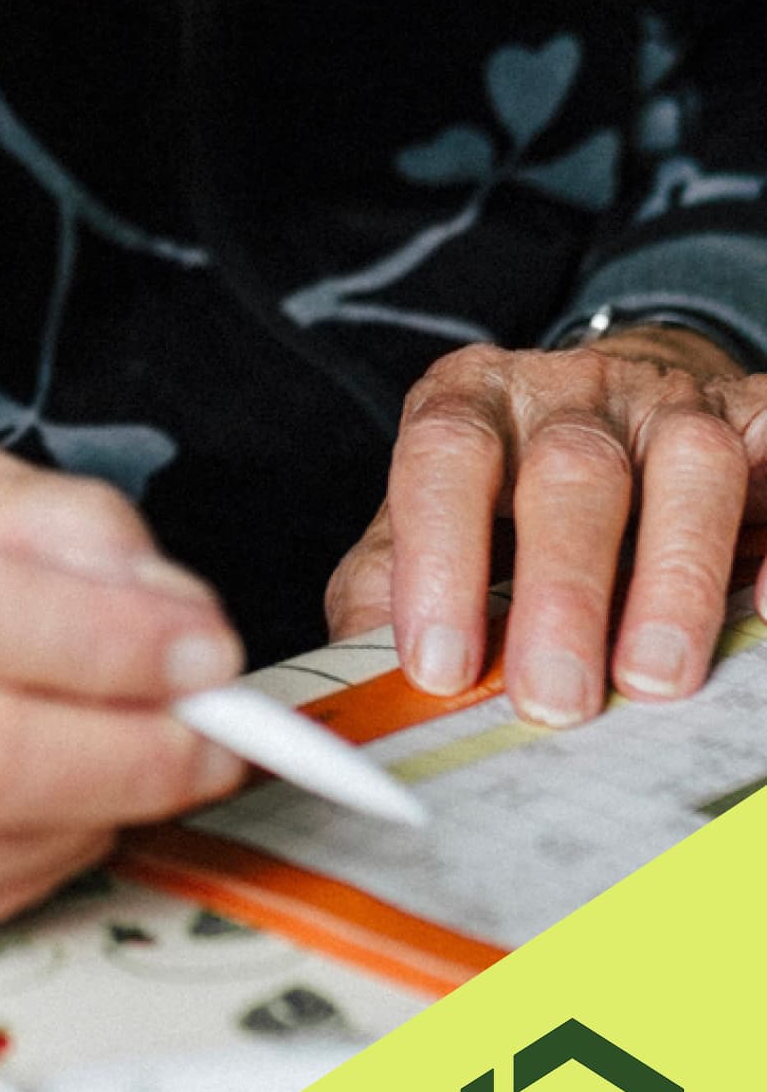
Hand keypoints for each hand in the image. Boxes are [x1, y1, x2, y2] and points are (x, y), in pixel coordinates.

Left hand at [325, 330, 766, 726]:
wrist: (612, 399)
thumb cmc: (505, 485)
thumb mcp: (427, 517)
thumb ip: (389, 585)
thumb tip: (365, 677)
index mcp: (472, 400)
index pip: (444, 454)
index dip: (439, 559)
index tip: (440, 666)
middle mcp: (573, 390)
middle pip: (570, 470)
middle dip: (563, 591)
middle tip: (554, 700)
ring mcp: (673, 402)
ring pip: (689, 464)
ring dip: (677, 577)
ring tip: (656, 680)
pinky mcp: (753, 417)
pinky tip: (766, 610)